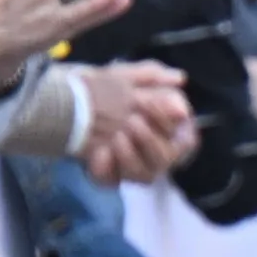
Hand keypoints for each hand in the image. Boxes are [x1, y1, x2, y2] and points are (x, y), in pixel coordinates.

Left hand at [77, 60, 191, 184]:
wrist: (72, 101)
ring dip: (131, 156)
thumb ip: (155, 76)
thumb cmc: (109, 89)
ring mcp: (134, 168)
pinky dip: (105, 169)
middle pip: (165, 158)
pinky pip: (111, 180)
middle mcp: (156, 153)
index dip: (168, 121)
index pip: (185, 137)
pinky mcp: (111, 176)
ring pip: (143, 175)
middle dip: (150, 140)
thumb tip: (179, 79)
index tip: (148, 103)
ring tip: (116, 137)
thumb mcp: (130, 76)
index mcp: (169, 130)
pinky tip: (99, 152)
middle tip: (132, 121)